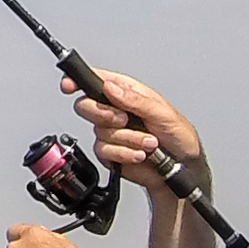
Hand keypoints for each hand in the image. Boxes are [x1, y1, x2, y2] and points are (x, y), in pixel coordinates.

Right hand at [62, 70, 208, 194]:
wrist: (180, 168)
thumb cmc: (178, 136)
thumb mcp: (162, 113)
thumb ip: (135, 100)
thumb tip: (111, 88)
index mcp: (127, 92)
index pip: (96, 80)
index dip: (78, 80)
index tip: (68, 85)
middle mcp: (115, 110)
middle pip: (86, 106)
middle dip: (105, 114)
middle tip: (125, 120)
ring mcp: (110, 132)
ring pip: (100, 132)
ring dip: (128, 140)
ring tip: (148, 143)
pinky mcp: (109, 152)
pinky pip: (104, 151)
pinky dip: (125, 153)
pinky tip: (140, 153)